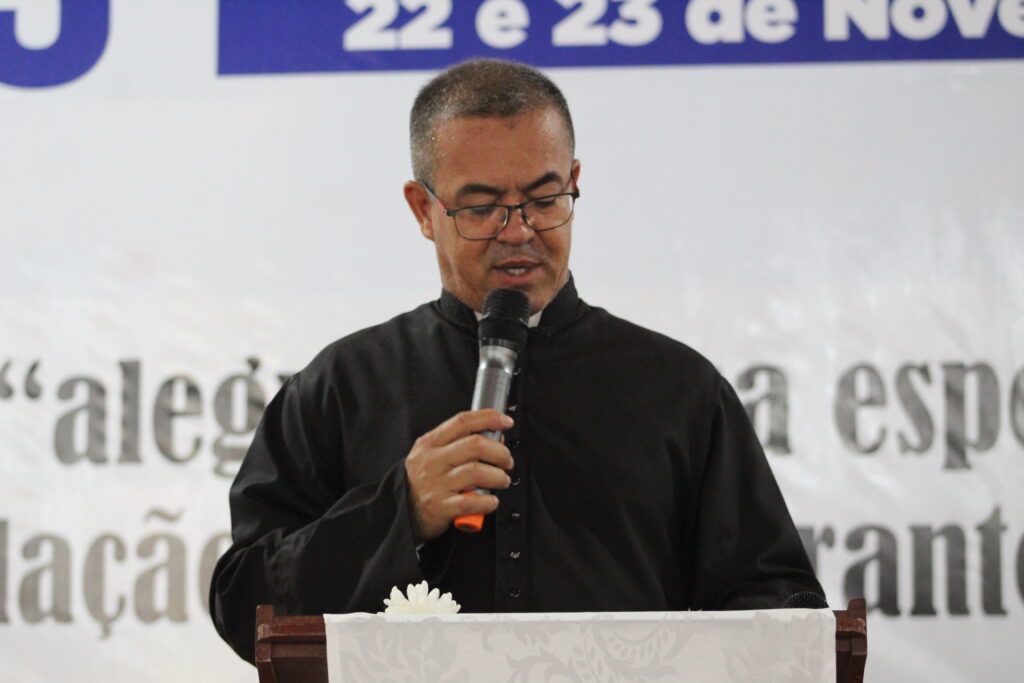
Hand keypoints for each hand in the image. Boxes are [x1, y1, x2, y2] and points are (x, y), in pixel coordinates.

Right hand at [405, 409, 514, 543]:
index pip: (463, 422)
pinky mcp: (441, 507)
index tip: (505, 422)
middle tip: (506, 461)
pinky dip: (488, 502)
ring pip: (477, 472)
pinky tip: (491, 501)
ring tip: (502, 481)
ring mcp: (436, 484)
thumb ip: (458, 444)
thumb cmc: (423, 482)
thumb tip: (495, 438)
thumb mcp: (431, 455)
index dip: (489, 418)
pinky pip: (472, 502)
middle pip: (475, 445)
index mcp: (430, 443)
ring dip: (498, 477)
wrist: (401, 513)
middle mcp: (432, 461)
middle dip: (500, 452)